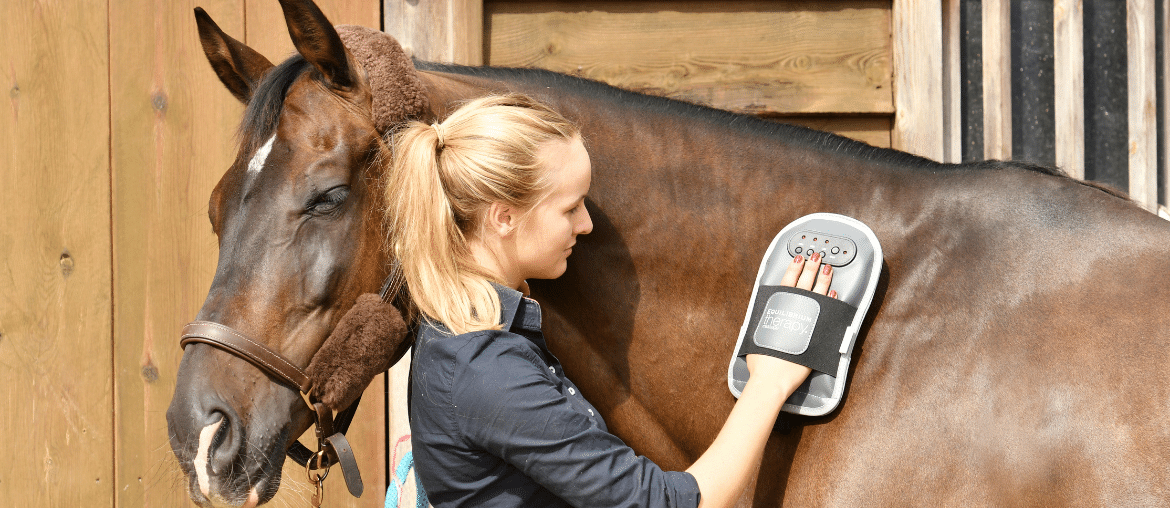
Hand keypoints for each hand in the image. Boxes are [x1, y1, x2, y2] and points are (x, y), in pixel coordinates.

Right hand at [745, 252, 834, 384]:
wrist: (773, 377)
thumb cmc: (761, 360)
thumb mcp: (756, 335)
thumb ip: (763, 322)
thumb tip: (765, 318)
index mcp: (776, 307)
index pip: (787, 282)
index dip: (794, 269)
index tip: (799, 258)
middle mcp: (793, 310)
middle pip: (804, 283)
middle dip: (811, 268)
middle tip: (817, 256)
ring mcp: (807, 320)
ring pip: (818, 294)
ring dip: (823, 280)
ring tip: (828, 269)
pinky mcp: (817, 333)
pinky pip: (827, 312)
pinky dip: (831, 301)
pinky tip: (834, 294)